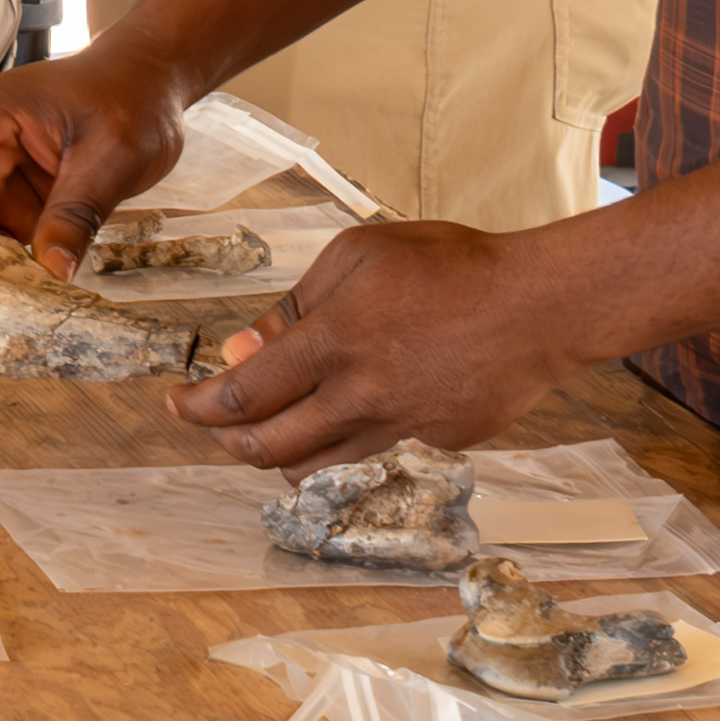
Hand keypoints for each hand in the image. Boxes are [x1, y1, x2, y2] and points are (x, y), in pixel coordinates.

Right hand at [0, 43, 181, 264]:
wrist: (156, 79)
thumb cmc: (134, 96)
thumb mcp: (113, 155)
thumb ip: (77, 212)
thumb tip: (53, 270)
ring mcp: (4, 167)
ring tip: (17, 295)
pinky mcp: (24, 190)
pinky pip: (10, 230)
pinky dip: (19, 257)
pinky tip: (35, 283)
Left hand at [168, 222, 580, 468]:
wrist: (542, 304)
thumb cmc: (452, 265)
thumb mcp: (359, 256)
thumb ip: (294, 306)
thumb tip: (243, 350)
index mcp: (334, 341)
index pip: (242, 396)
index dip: (198, 407)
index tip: (177, 403)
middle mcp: (361, 395)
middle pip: (267, 449)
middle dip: (226, 443)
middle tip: (213, 426)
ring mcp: (400, 426)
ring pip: (315, 465)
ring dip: (279, 451)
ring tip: (271, 425)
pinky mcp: (434, 442)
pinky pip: (372, 450)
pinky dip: (348, 436)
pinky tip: (360, 404)